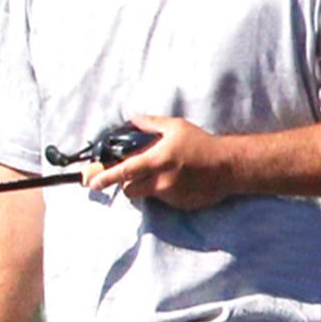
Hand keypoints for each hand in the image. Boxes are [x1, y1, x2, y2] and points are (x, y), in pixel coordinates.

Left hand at [92, 115, 239, 210]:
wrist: (228, 167)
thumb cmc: (201, 144)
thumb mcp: (176, 127)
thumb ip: (150, 123)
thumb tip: (131, 116)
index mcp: (156, 160)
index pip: (124, 171)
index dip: (106, 177)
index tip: (92, 183)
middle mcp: (161, 181)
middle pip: (130, 189)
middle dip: (127, 183)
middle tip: (136, 172)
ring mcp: (170, 196)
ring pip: (147, 194)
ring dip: (148, 186)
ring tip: (166, 173)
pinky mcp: (179, 205)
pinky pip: (164, 200)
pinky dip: (165, 192)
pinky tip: (180, 181)